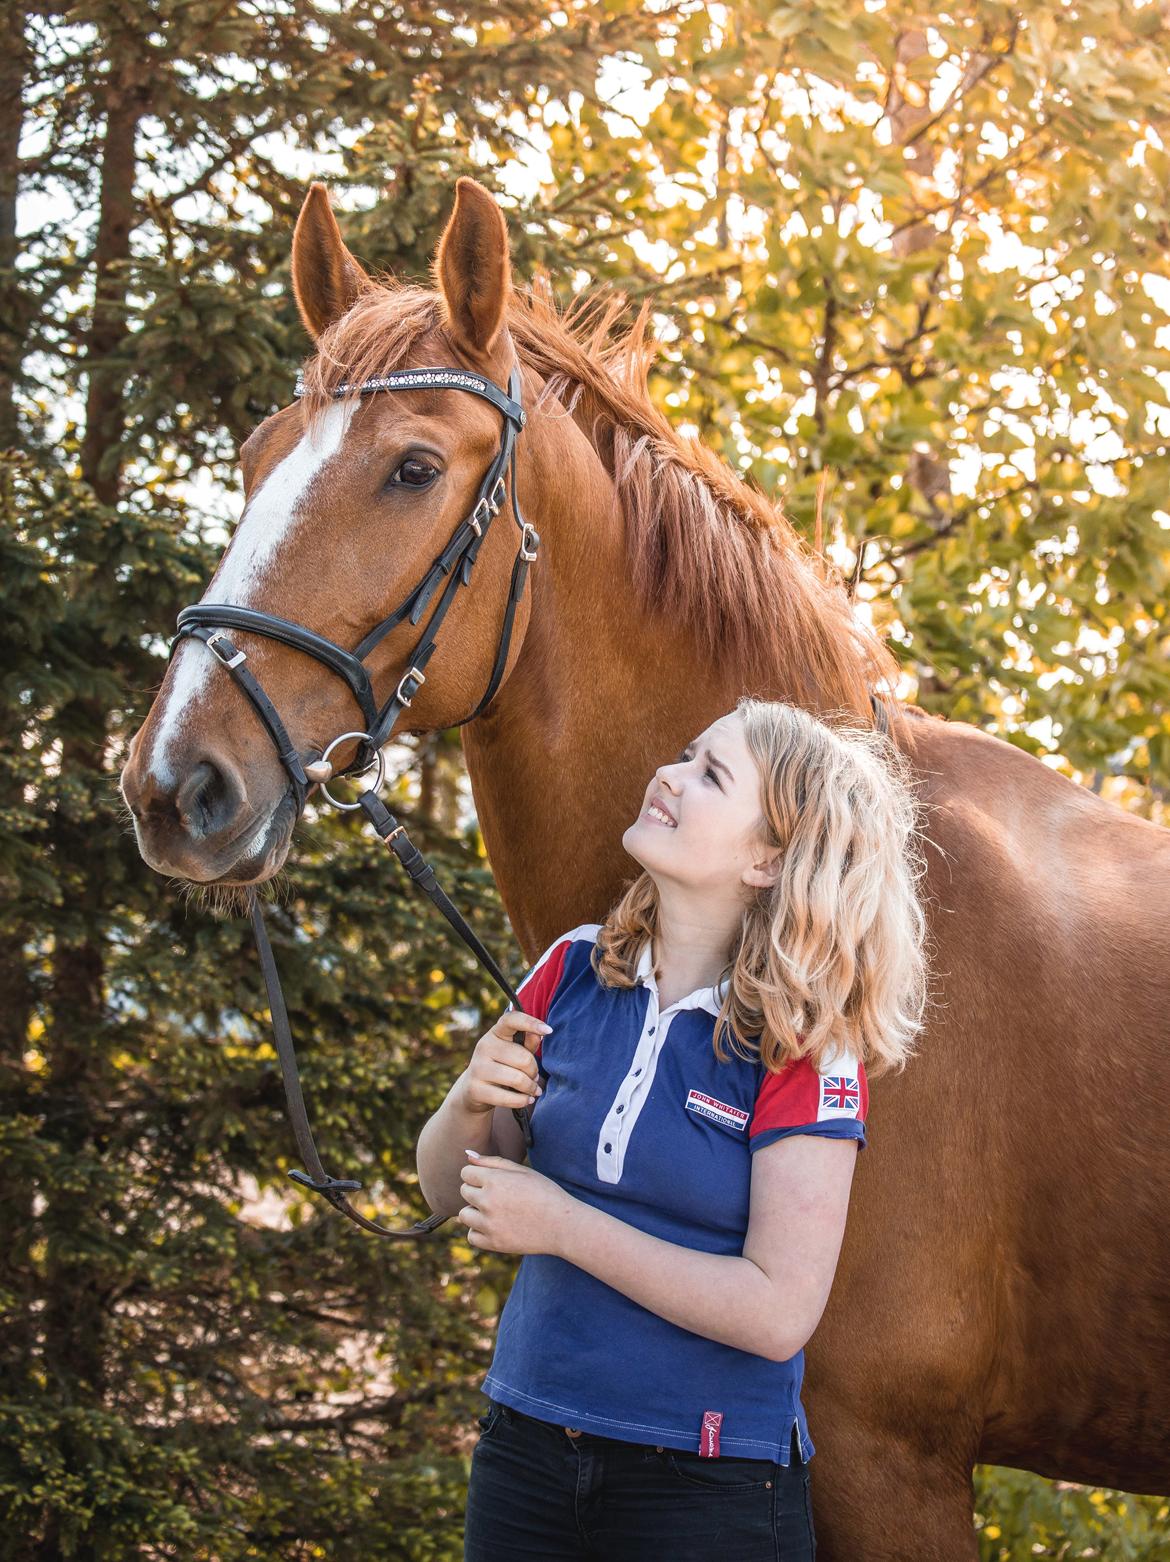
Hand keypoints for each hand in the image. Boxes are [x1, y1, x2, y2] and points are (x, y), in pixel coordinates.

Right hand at [458, 1011, 549, 1116]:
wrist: (472, 1090)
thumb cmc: (501, 1066)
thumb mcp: (514, 1052)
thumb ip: (527, 1044)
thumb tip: (539, 1035)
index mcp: (495, 1033)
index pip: (511, 1020)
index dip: (531, 1022)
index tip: (549, 1030)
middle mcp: (484, 1046)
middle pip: (523, 1058)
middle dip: (534, 1070)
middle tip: (534, 1077)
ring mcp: (477, 1068)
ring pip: (518, 1079)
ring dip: (530, 1087)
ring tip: (533, 1089)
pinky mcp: (475, 1089)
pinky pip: (508, 1097)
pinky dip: (522, 1100)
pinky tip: (528, 1099)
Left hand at [458, 1151, 576, 1257]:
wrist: (562, 1225)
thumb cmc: (545, 1193)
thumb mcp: (522, 1171)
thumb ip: (492, 1161)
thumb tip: (467, 1155)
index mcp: (495, 1180)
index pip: (466, 1173)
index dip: (478, 1175)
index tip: (492, 1180)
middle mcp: (488, 1201)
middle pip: (464, 1191)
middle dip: (477, 1191)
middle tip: (499, 1196)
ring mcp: (489, 1224)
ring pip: (464, 1215)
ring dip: (475, 1212)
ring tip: (496, 1212)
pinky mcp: (493, 1243)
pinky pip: (471, 1236)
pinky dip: (479, 1231)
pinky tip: (495, 1226)